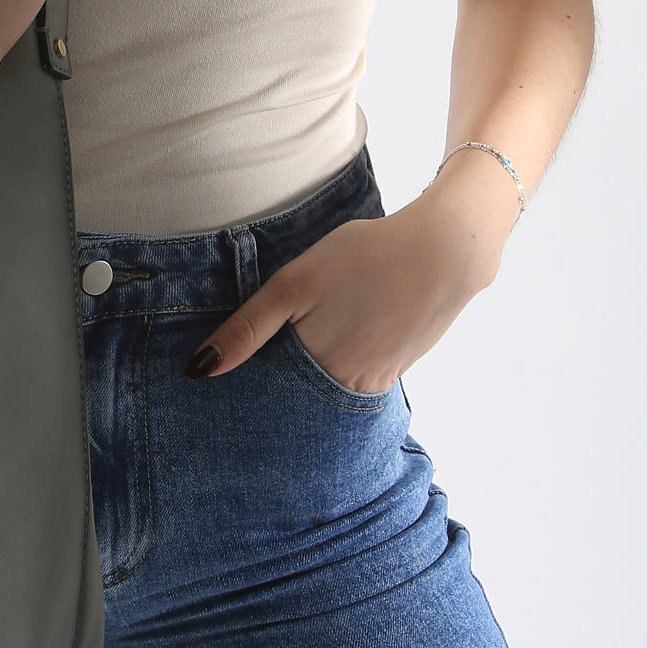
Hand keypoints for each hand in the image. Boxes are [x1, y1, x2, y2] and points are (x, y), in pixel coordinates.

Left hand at [183, 200, 486, 390]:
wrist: (446, 249)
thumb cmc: (364, 257)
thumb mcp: (294, 284)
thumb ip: (247, 328)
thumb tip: (200, 371)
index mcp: (316, 369)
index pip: (264, 394)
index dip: (243, 386)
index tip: (218, 384)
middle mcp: (346, 388)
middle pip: (295, 398)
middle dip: (271, 388)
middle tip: (258, 362)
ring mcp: (375, 382)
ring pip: (323, 389)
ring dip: (304, 377)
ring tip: (296, 346)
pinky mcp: (394, 370)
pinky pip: (352, 379)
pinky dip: (335, 366)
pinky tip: (336, 335)